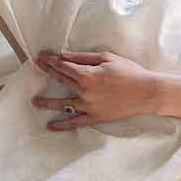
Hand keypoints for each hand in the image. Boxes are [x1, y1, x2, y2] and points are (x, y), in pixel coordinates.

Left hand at [32, 50, 159, 127]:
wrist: (147, 93)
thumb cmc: (130, 72)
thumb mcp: (107, 58)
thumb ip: (83, 57)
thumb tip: (65, 55)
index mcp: (87, 74)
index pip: (63, 65)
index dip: (50, 60)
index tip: (41, 56)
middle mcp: (84, 91)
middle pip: (60, 80)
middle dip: (47, 71)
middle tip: (36, 67)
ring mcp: (88, 106)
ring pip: (62, 104)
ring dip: (47, 102)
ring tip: (34, 101)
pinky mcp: (95, 117)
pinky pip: (75, 122)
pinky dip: (62, 125)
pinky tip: (51, 126)